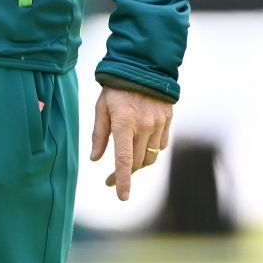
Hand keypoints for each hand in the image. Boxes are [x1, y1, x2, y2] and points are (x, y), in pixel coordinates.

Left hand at [90, 86, 173, 200]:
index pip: (124, 159)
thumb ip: (99, 135)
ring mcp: (158, 124)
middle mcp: (143, 126)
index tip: (121, 196)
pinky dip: (150, 152)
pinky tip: (140, 148)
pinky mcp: (167, 121)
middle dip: (125, 175)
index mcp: (123, 123)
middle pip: (137, 162)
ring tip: (125, 165)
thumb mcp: (101, 108)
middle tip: (111, 180)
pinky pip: (160, 146)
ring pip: (150, 157)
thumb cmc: (116, 88)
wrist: (143, 66)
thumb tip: (95, 159)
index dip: (122, 180)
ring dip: (138, 166)